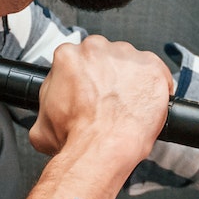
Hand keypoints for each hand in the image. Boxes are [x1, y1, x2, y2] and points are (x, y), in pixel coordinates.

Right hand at [30, 35, 170, 166]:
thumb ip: (46, 108)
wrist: (101, 148)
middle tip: (109, 102)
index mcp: (68, 56)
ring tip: (128, 107)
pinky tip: (146, 106)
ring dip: (131, 81)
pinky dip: (155, 87)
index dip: (86, 79)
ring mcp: (127, 56)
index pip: (79, 60)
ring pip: (131, 63)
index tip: (91, 93)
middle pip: (106, 58)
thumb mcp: (41, 125)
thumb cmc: (76, 137)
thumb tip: (47, 113)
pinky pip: (157, 73)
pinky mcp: (151, 68)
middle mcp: (97, 49)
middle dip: (109, 76)